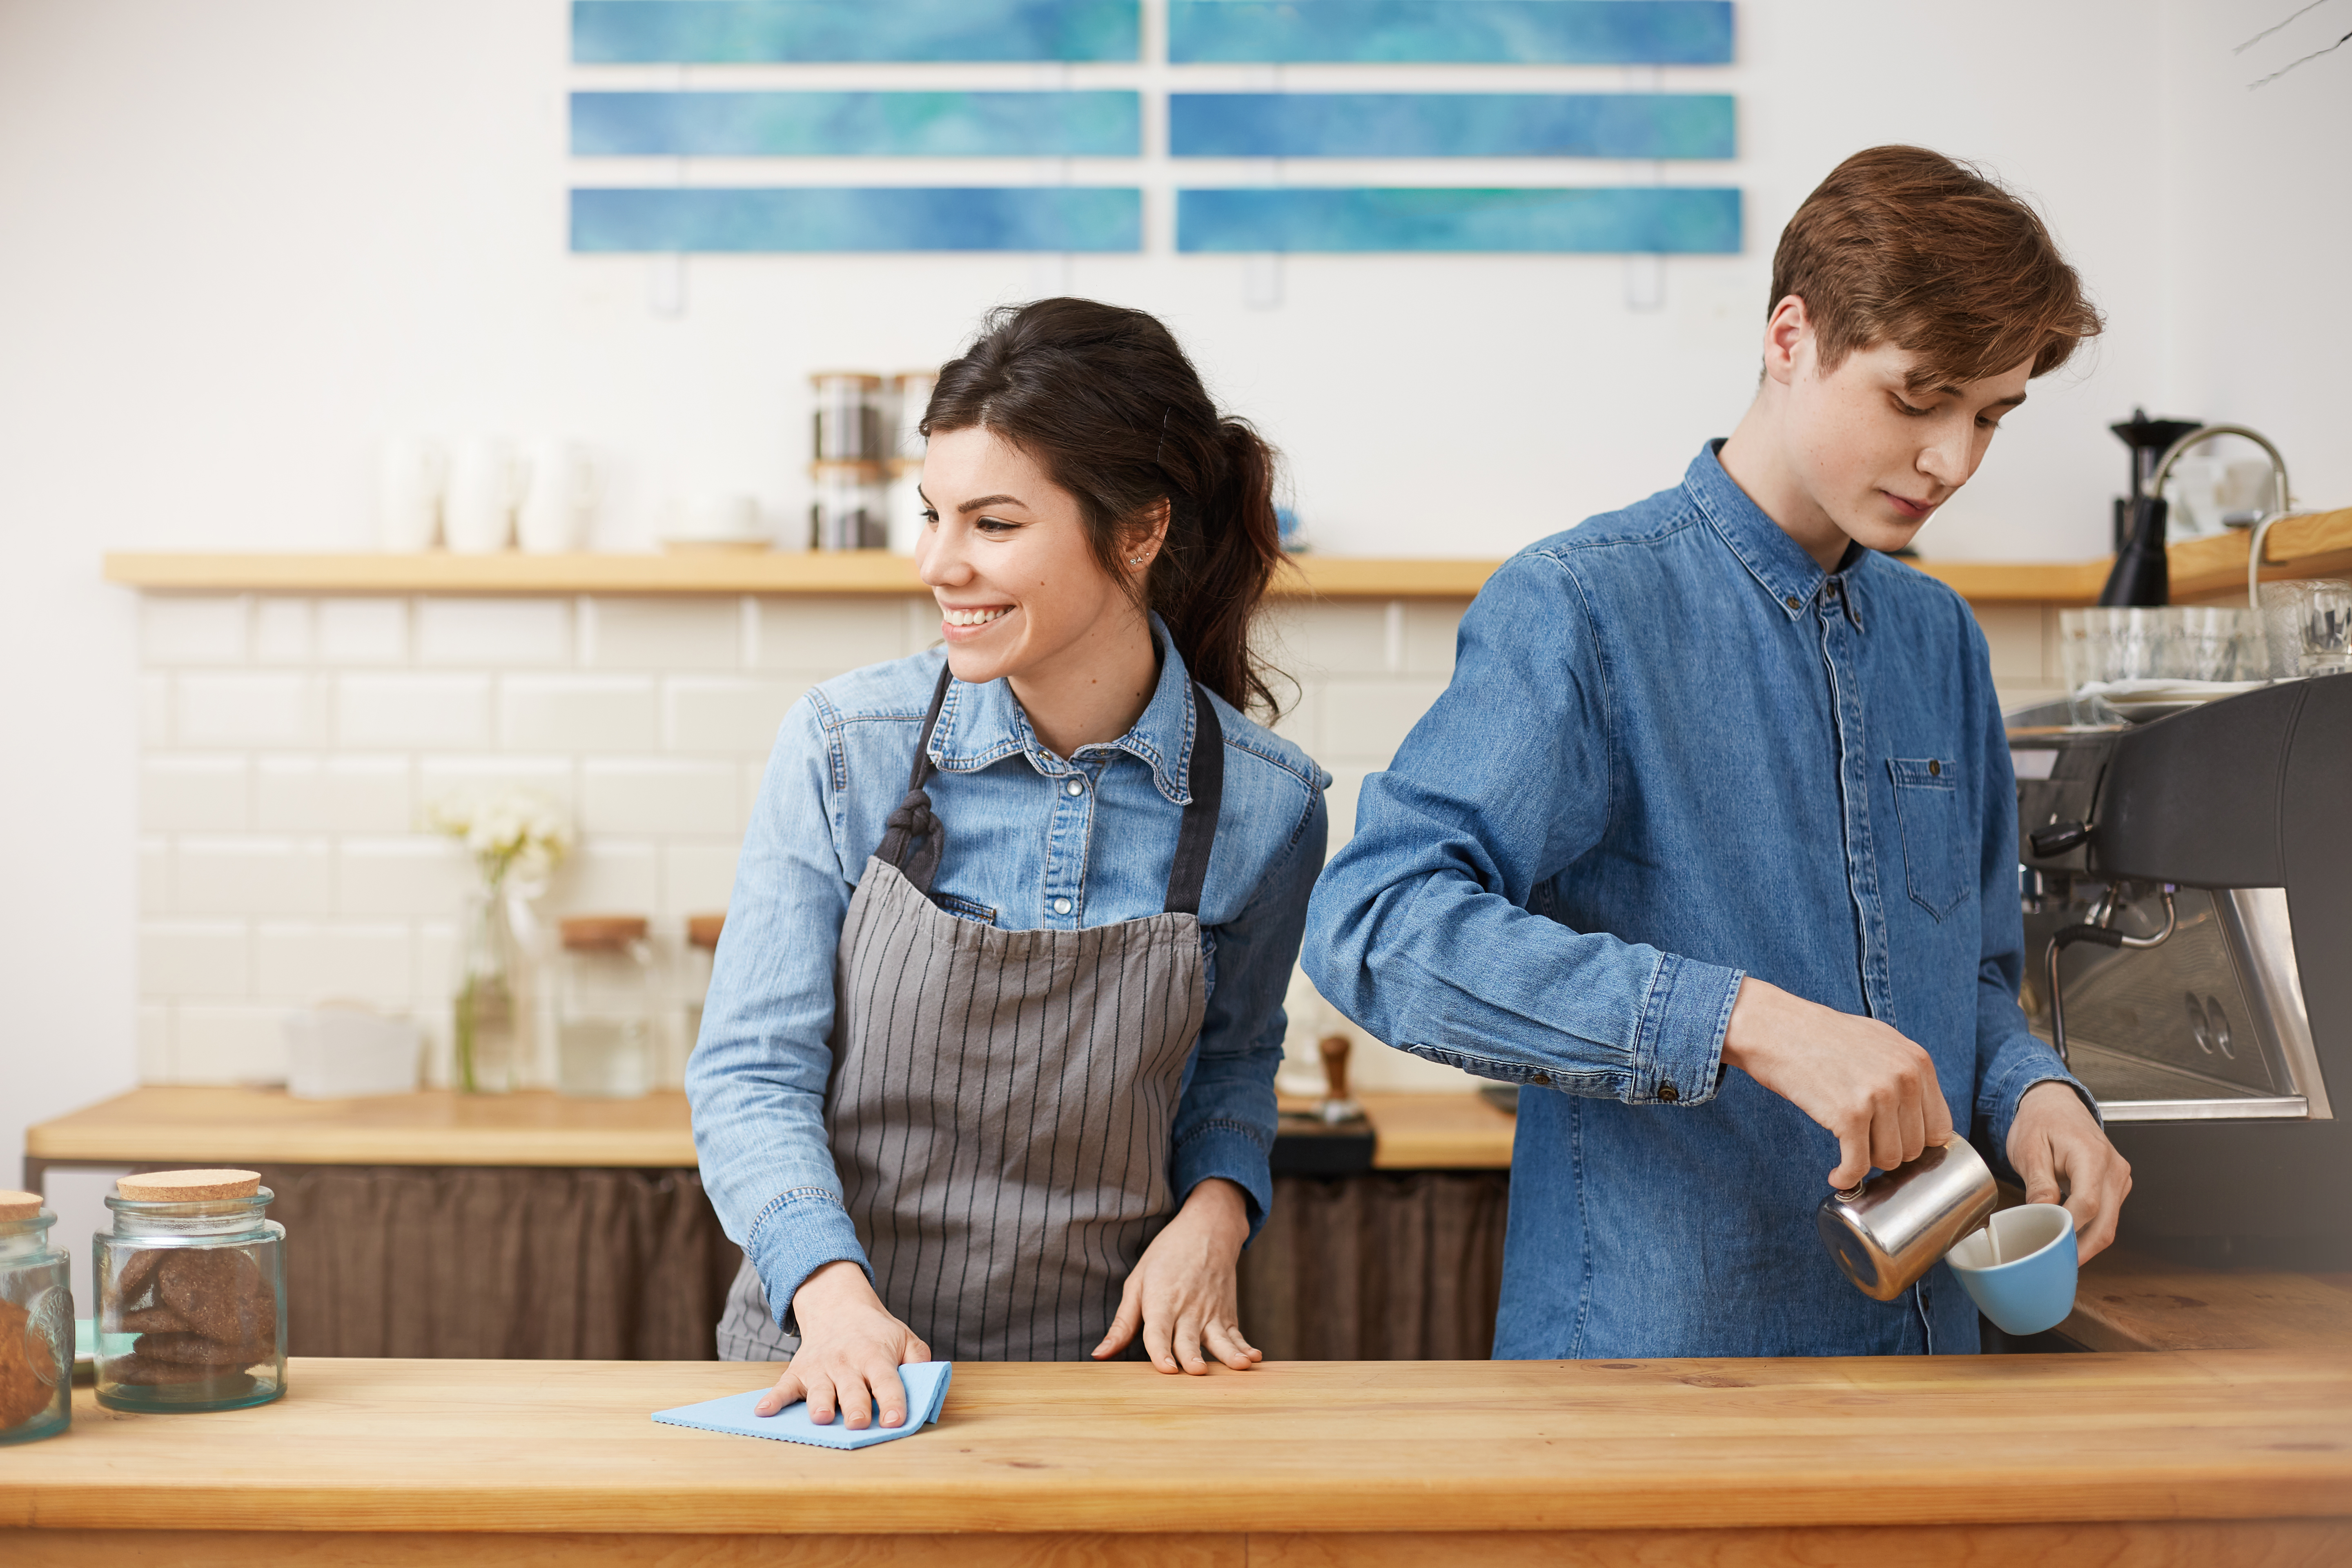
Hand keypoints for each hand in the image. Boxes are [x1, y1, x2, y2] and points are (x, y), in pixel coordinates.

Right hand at [756, 1260, 930, 1427]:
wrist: (837, 1305)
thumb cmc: (876, 1332)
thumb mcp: (905, 1338)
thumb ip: (919, 1360)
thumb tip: (928, 1384)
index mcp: (876, 1356)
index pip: (887, 1381)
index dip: (892, 1401)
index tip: (895, 1421)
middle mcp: (847, 1363)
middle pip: (852, 1389)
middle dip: (855, 1407)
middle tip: (859, 1423)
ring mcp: (820, 1368)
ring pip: (819, 1390)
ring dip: (819, 1404)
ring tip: (821, 1418)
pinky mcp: (798, 1371)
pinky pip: (783, 1387)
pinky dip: (772, 1400)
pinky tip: (763, 1412)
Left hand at [1093, 1178, 1261, 1374]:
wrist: (1206, 1230)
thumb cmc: (1165, 1258)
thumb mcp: (1136, 1283)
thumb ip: (1122, 1323)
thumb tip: (1099, 1355)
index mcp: (1161, 1300)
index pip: (1158, 1330)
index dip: (1161, 1350)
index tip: (1166, 1369)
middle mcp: (1187, 1309)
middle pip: (1188, 1338)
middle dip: (1192, 1356)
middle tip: (1196, 1371)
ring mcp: (1211, 1312)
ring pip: (1219, 1338)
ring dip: (1229, 1353)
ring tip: (1239, 1366)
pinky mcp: (1227, 1314)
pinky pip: (1237, 1334)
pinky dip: (1246, 1346)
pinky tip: (1254, 1358)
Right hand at [1720, 977, 1954, 1188]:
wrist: (1774, 1027)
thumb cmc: (1820, 1036)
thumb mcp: (1878, 1042)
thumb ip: (1905, 1074)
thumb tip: (1921, 1119)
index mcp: (1918, 1062)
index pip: (1939, 1128)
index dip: (1914, 1142)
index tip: (1891, 1143)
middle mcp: (1905, 1078)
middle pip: (1914, 1148)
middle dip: (1887, 1152)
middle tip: (1862, 1144)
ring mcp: (1878, 1096)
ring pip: (1889, 1160)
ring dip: (1866, 1163)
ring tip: (1848, 1149)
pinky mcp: (1848, 1115)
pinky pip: (1857, 1165)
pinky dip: (1846, 1176)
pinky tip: (1836, 1174)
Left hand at [2007, 1080, 2131, 1262]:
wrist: (2055, 1104)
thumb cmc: (2041, 1122)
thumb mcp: (2029, 1148)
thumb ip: (2039, 1183)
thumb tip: (2043, 1214)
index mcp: (2092, 1155)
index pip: (2087, 1203)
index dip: (2069, 1228)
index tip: (2049, 1244)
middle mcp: (2114, 1168)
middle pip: (2106, 1222)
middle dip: (2082, 1248)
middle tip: (2056, 1266)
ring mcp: (2119, 1178)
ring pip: (2110, 1223)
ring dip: (2087, 1243)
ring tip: (2060, 1257)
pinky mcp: (2117, 1185)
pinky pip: (2109, 1215)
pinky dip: (2091, 1230)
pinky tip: (2070, 1240)